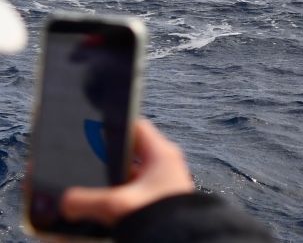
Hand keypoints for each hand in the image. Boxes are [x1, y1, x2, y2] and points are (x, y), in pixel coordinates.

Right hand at [60, 119, 194, 225]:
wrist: (182, 240)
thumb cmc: (163, 219)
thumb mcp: (118, 206)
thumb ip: (86, 201)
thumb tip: (65, 202)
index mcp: (162, 155)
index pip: (136, 127)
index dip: (113, 126)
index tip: (93, 130)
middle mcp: (165, 165)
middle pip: (130, 152)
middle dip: (107, 159)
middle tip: (85, 164)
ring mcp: (163, 183)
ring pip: (132, 174)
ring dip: (113, 181)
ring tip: (91, 189)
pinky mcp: (160, 200)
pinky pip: (136, 191)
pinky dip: (121, 195)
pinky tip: (106, 208)